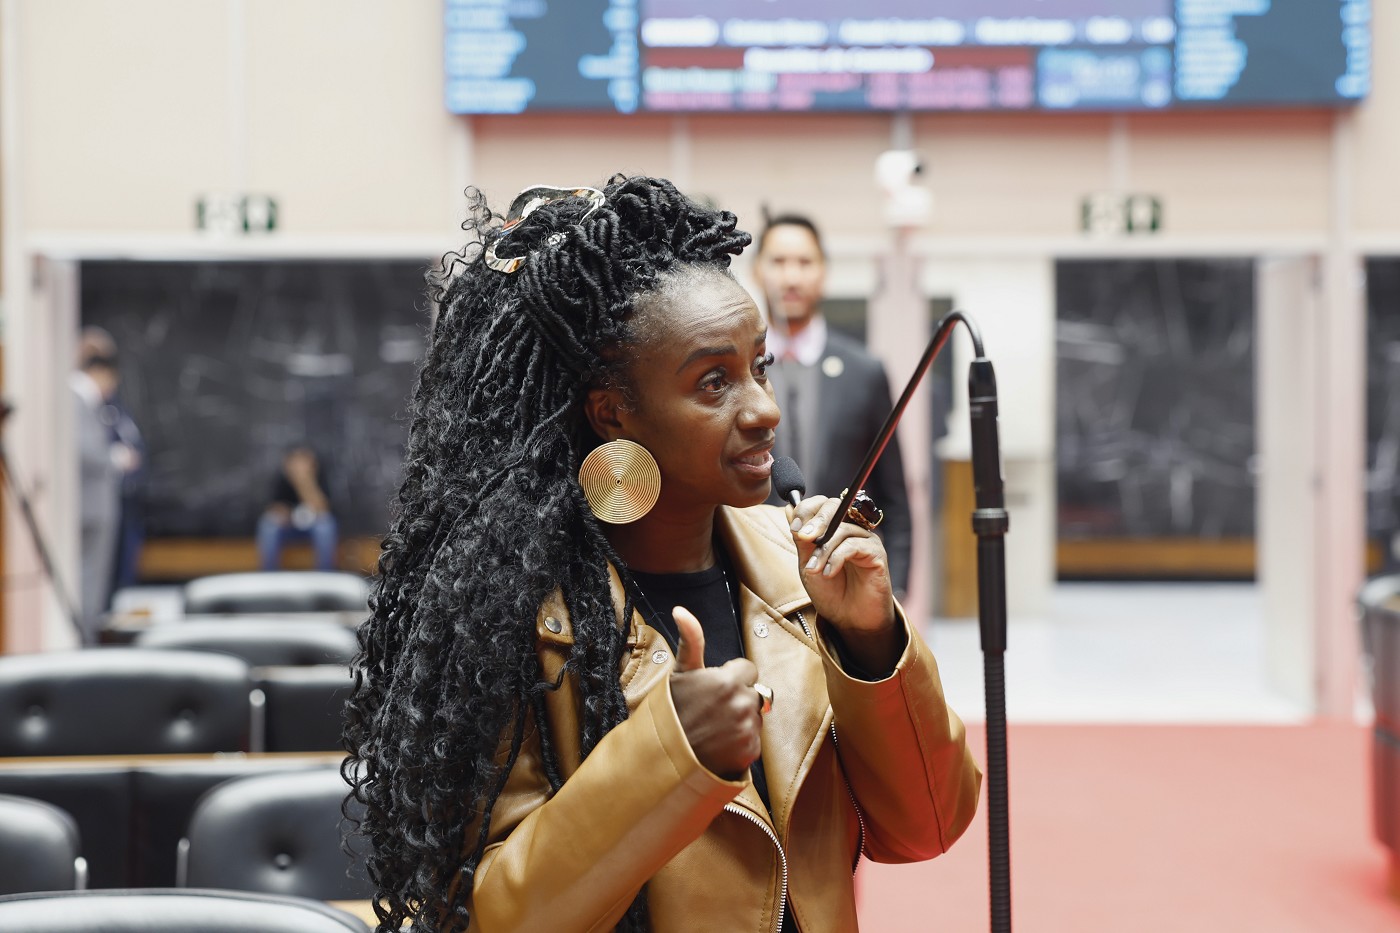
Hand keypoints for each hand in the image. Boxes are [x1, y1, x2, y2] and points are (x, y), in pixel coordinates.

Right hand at [668, 606, 762, 779]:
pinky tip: (720, 743)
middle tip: (712, 710)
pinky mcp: (750, 752)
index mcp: (728, 681)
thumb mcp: (680, 674)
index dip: (731, 677)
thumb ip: (691, 641)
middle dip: (738, 698)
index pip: (748, 669)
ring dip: (741, 720)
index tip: (712, 689)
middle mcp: (743, 704)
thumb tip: (681, 610)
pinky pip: (754, 739)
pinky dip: (741, 742)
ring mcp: (748, 729)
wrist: (664, 758)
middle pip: (754, 693)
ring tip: (715, 728)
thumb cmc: (671, 712)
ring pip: (755, 716)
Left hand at [789, 496, 899, 668]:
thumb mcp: (808, 565)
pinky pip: (854, 545)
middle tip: (804, 538)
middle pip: (834, 507)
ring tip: (814, 570)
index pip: (821, 504)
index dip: (806, 510)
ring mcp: (864, 539)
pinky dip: (837, 558)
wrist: (850, 618)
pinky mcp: (876, 553)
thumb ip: (803, 542)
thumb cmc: (831, 592)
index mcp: (833, 528)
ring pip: (842, 528)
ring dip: (823, 550)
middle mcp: (850, 528)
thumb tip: (795, 518)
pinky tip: (829, 573)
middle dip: (816, 521)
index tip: (795, 529)